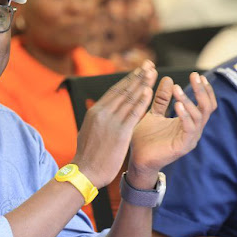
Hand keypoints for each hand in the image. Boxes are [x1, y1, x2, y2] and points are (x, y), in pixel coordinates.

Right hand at [73, 61, 157, 187]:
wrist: (84, 172)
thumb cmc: (87, 156)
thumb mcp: (88, 132)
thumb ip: (97, 120)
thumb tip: (99, 113)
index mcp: (95, 111)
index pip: (114, 91)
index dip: (128, 80)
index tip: (138, 71)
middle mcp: (103, 112)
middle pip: (123, 90)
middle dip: (138, 76)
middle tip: (148, 64)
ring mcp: (112, 121)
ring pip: (130, 98)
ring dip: (143, 84)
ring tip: (152, 72)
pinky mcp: (120, 132)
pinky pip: (134, 113)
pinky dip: (142, 101)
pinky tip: (149, 91)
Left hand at [128, 72, 216, 187]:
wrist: (137, 159)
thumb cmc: (146, 138)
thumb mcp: (155, 113)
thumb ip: (163, 98)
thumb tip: (168, 79)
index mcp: (189, 122)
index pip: (206, 104)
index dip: (204, 89)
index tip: (197, 75)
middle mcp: (193, 130)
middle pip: (208, 107)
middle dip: (202, 90)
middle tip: (195, 75)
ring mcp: (190, 139)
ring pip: (199, 116)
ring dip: (189, 100)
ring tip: (177, 88)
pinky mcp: (183, 147)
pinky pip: (189, 129)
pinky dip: (185, 115)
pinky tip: (178, 104)